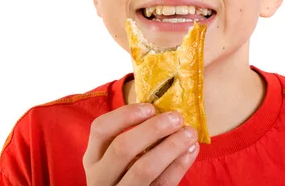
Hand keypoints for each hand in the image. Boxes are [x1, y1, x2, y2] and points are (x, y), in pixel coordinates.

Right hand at [83, 103, 198, 184]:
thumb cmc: (126, 174)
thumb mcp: (116, 160)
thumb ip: (133, 138)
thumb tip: (166, 110)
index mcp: (93, 159)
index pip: (101, 128)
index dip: (126, 114)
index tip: (151, 107)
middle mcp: (100, 177)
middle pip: (122, 147)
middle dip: (153, 129)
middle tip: (177, 118)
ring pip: (144, 168)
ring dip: (172, 146)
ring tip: (190, 133)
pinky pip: (163, 182)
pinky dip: (180, 164)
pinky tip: (191, 150)